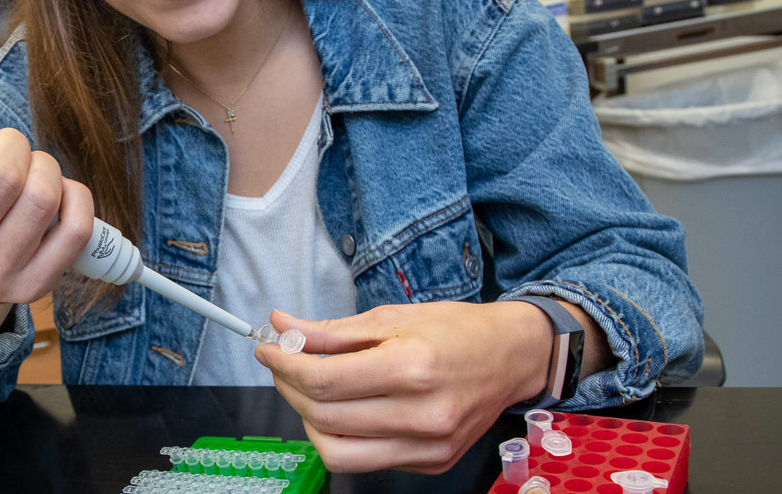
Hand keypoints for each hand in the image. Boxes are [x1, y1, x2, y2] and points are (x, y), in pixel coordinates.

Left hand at [253, 302, 557, 473]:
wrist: (512, 357)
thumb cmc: (456, 331)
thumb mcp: (392, 317)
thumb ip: (331, 331)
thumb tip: (281, 326)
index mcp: (411, 367)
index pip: (323, 379)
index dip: (284, 365)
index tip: (268, 350)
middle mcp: (421, 414)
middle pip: (323, 415)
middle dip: (290, 388)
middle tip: (285, 365)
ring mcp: (428, 446)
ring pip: (337, 452)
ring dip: (310, 421)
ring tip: (313, 393)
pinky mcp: (431, 464)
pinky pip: (366, 461)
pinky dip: (345, 436)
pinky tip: (350, 409)